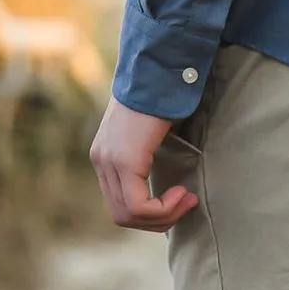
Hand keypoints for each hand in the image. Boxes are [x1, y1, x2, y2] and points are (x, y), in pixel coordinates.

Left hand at [89, 98, 195, 229]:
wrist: (160, 70)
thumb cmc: (163, 96)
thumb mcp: (149, 133)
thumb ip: (146, 155)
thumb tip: (167, 181)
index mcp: (105, 155)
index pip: (119, 204)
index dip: (150, 212)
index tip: (179, 197)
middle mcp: (101, 160)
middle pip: (122, 215)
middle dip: (158, 219)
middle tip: (186, 203)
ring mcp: (110, 161)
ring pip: (129, 215)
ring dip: (164, 216)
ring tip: (187, 199)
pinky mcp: (124, 160)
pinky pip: (138, 206)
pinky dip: (163, 208)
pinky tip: (182, 193)